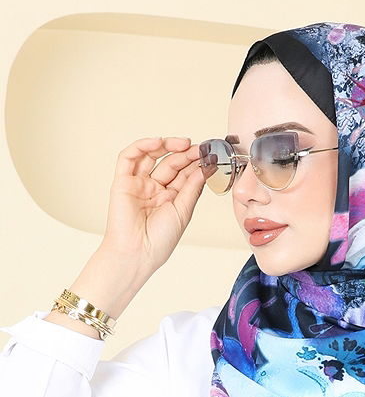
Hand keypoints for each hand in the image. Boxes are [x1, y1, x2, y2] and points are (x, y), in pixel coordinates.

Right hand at [102, 136, 206, 276]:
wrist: (138, 253)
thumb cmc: (160, 240)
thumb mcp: (183, 211)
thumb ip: (192, 188)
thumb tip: (204, 169)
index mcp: (170, 199)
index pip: (183, 175)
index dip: (195, 164)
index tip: (209, 155)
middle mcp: (154, 190)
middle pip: (170, 164)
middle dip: (184, 154)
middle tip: (198, 148)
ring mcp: (138, 184)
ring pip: (151, 156)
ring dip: (167, 146)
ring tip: (183, 143)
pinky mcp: (122, 181)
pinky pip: (129, 157)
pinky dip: (142, 146)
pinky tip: (158, 142)